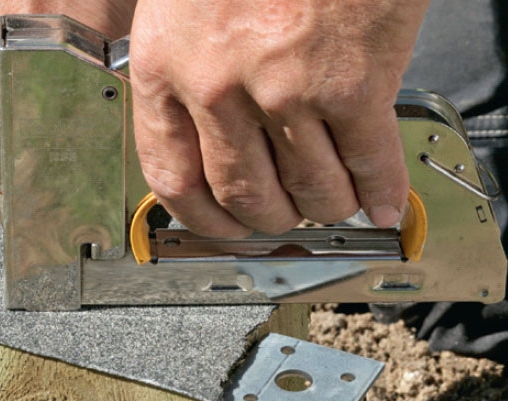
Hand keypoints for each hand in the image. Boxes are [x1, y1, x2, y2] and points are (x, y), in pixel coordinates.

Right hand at [0, 0, 135, 242]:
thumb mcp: (43, 90)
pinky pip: (16, 164)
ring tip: (77, 210)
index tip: (40, 257)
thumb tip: (52, 236)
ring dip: (35, 203)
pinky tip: (76, 183)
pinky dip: (45, 179)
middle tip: (67, 239)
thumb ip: (41, 168)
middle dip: (19, 224)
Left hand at [129, 0, 430, 236]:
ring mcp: (285, 89)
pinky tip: (383, 202)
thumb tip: (213, 145)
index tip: (223, 227)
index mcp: (167, 66)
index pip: (174, 178)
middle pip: (245, 196)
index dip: (203, 219)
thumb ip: (191, 77)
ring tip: (334, 203)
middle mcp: (218, 85)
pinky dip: (379, 191)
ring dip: (327, 207)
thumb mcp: (185, 7)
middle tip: (288, 217)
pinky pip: (366, 164)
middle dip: (272, 219)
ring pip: (308, 190)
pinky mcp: (351, 83)